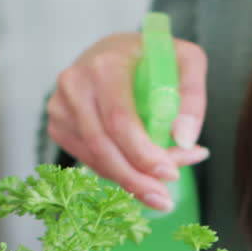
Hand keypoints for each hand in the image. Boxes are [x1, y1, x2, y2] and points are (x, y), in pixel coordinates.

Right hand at [46, 33, 208, 210]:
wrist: (112, 50)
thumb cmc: (152, 56)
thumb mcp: (186, 60)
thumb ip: (193, 96)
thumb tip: (185, 139)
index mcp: (105, 66)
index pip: (120, 120)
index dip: (143, 154)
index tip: (170, 174)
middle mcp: (75, 85)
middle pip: (103, 147)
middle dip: (136, 179)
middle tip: (164, 200)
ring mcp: (61, 107)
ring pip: (95, 159)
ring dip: (130, 179)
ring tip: (159, 186)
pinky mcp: (58, 125)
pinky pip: (89, 160)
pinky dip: (116, 172)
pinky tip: (139, 172)